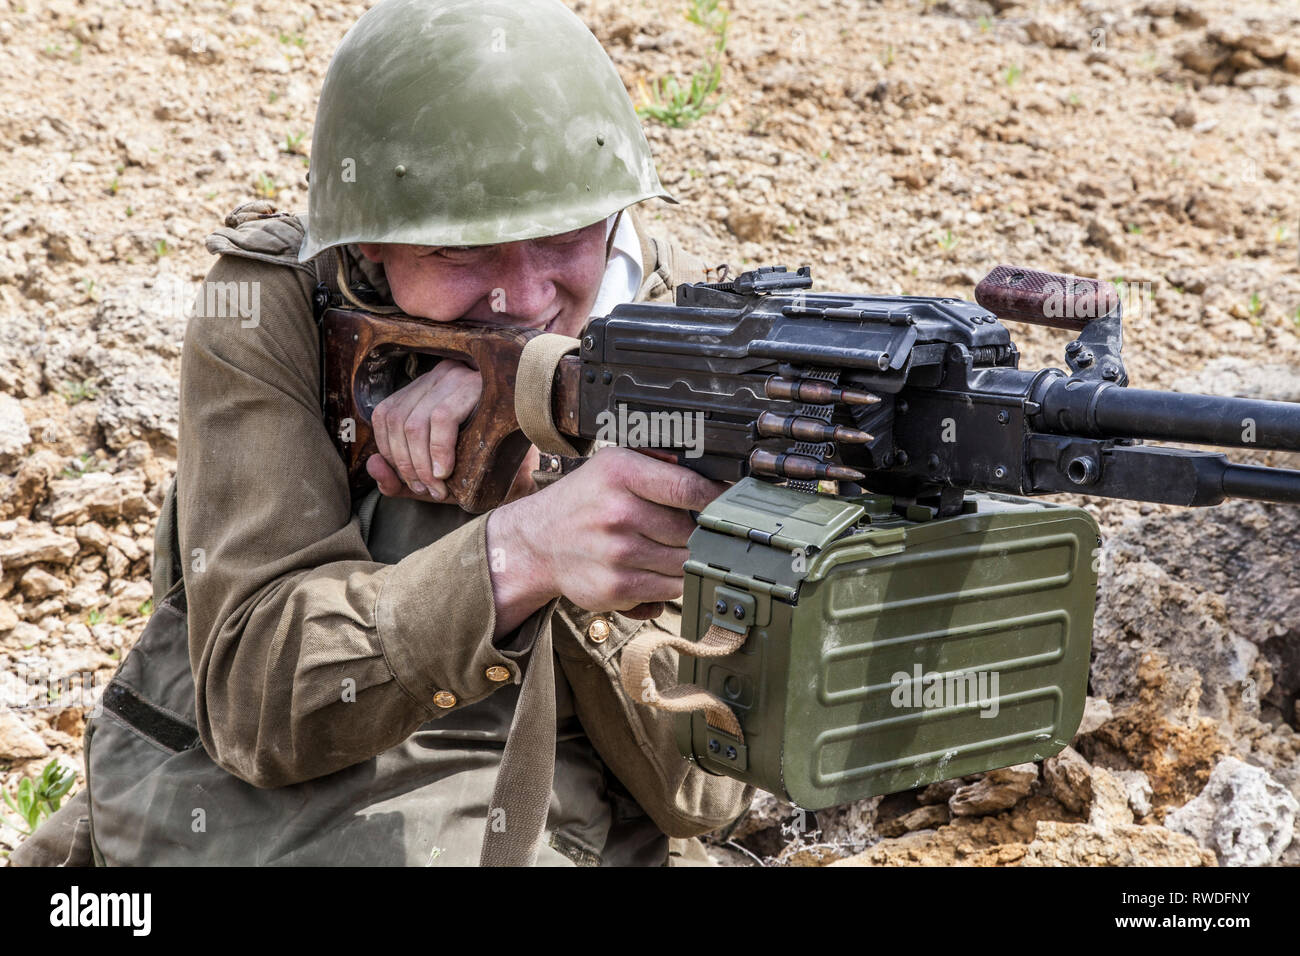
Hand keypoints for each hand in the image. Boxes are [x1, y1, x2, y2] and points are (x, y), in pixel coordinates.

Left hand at [366, 359, 480, 500]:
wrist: (534, 454)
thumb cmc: (486, 461)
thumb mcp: (437, 473)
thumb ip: (401, 478)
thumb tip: (372, 467)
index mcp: (425, 387)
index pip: (385, 415)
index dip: (390, 452)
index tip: (412, 482)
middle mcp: (438, 375)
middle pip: (396, 421)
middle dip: (406, 465)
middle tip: (428, 490)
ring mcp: (456, 376)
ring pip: (414, 423)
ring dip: (420, 464)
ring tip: (438, 487)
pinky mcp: (474, 386)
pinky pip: (441, 419)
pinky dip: (438, 451)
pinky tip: (445, 470)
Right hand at [485, 446, 726, 635]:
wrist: (538, 542)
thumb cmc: (584, 500)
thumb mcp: (613, 464)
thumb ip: (659, 463)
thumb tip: (711, 475)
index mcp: (621, 473)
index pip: (689, 488)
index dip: (716, 499)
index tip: (728, 504)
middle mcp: (619, 512)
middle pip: (691, 530)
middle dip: (696, 532)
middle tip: (686, 528)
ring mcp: (617, 553)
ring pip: (684, 563)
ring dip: (684, 559)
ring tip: (664, 547)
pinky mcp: (616, 588)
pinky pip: (668, 591)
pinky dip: (668, 582)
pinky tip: (651, 568)